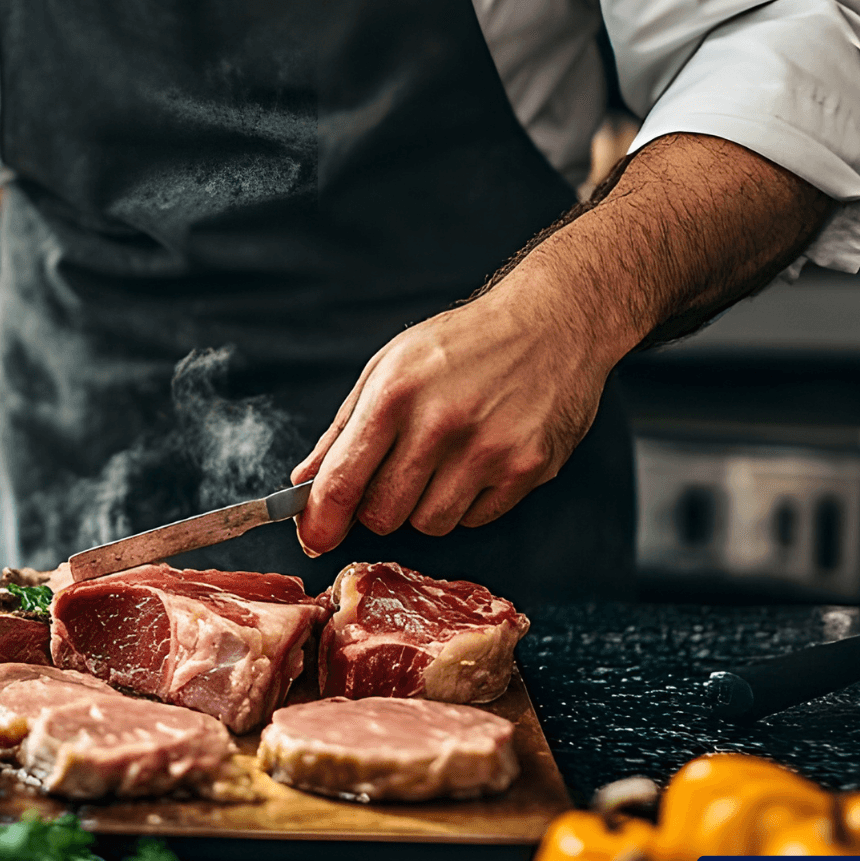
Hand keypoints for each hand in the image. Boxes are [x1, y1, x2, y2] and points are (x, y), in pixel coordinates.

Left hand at [290, 288, 618, 553]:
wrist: (554, 322)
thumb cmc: (464, 344)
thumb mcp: (389, 368)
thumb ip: (344, 430)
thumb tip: (305, 481)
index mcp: (396, 394)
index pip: (343, 481)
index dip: (322, 521)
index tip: (314, 538)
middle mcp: (441, 424)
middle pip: (384, 515)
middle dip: (379, 507)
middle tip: (396, 475)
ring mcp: (489, 450)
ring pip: (430, 524)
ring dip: (426, 506)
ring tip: (444, 461)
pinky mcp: (528, 468)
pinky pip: (475, 518)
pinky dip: (468, 502)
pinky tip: (479, 459)